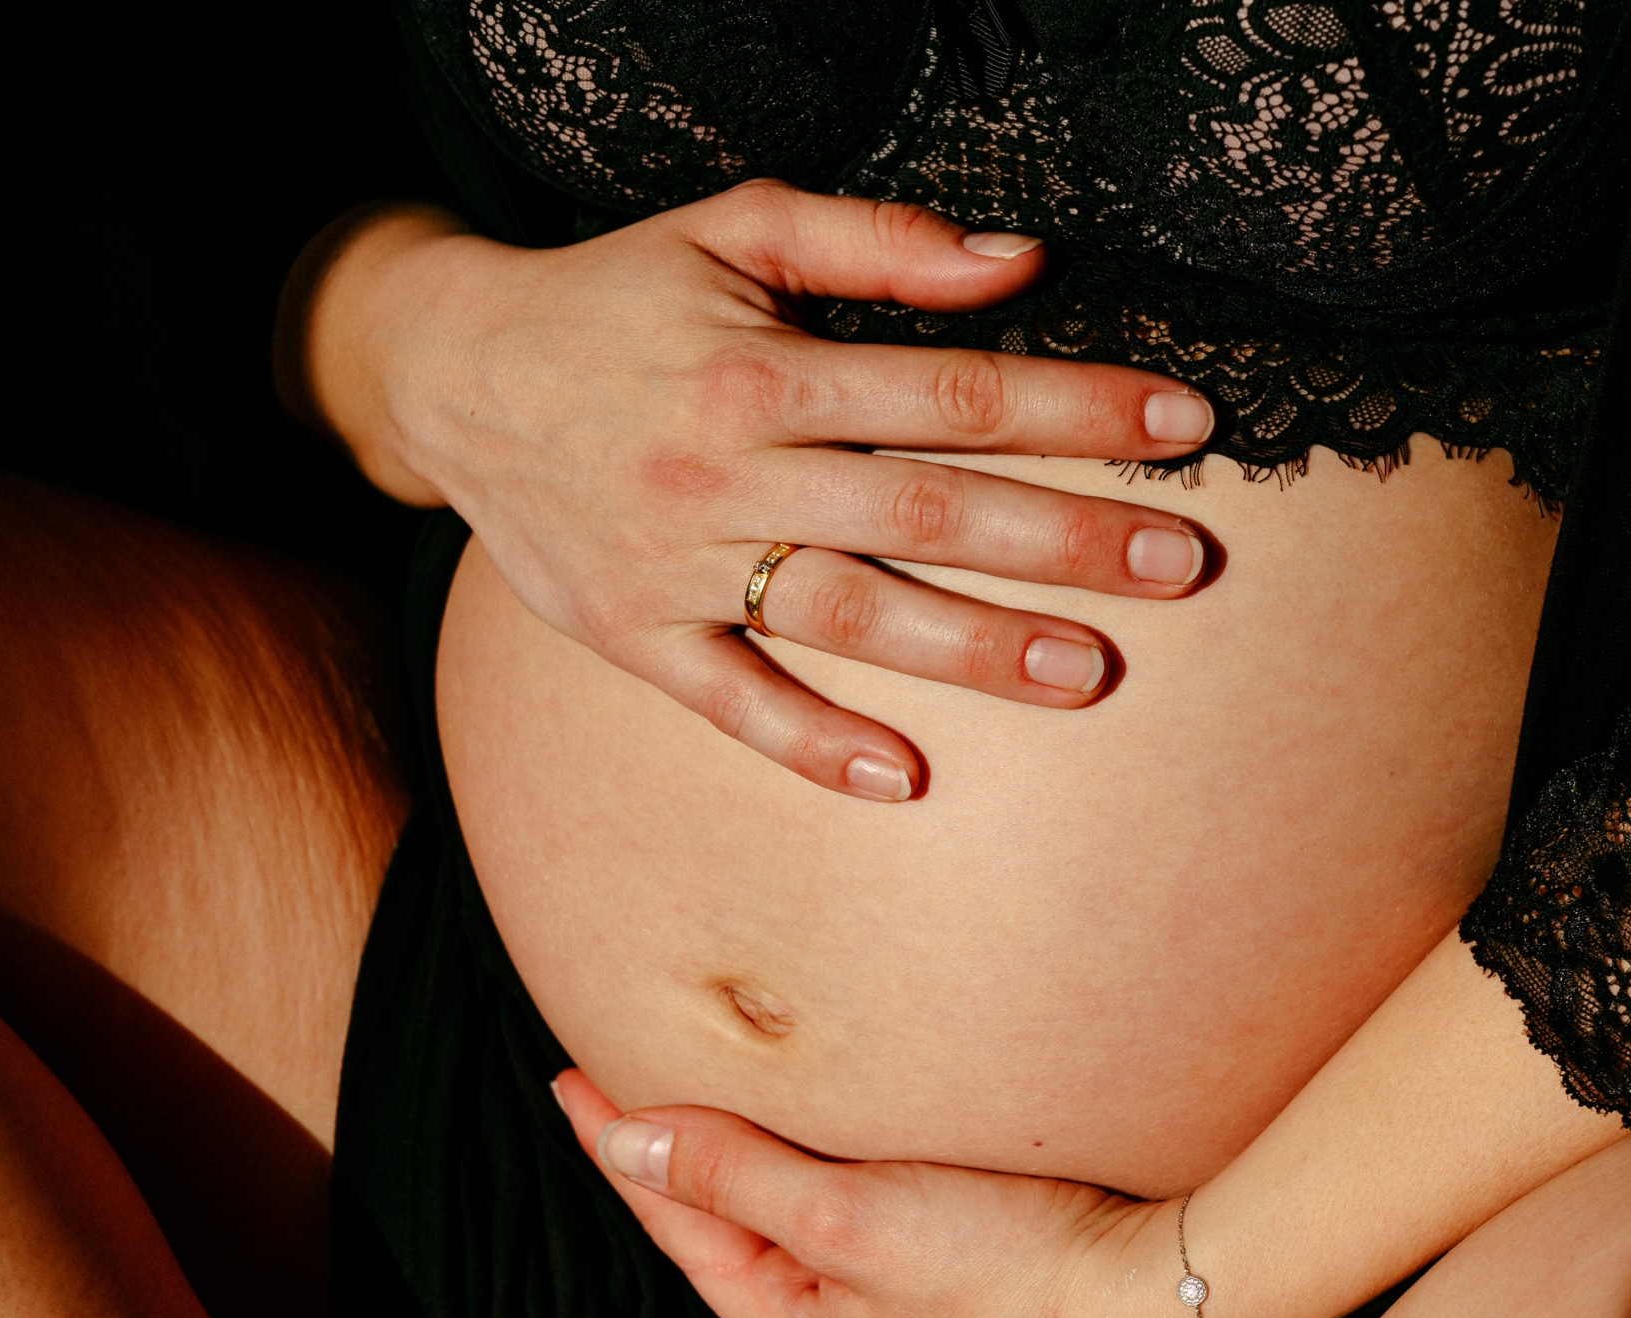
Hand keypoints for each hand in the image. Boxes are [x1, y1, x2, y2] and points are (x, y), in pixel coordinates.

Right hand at [297, 183, 1219, 801]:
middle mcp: (725, 471)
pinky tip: (906, 778)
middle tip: (1180, 566)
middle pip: (923, 511)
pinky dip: (813, 745)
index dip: (1074, 410)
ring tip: (1087, 674)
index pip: (949, 393)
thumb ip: (874, 240)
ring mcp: (677, 565)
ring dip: (973, 649)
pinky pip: (731, 703)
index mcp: (759, 369)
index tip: (1184, 425)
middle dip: (1062, 539)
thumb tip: (1018, 261)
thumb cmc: (613, 297)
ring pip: (848, 614)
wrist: (446, 374)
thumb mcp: (729, 225)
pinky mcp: (633, 635)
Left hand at [554, 1071, 1238, 1317]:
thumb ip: (734, 1177)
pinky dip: (846, 1187)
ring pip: (810, 1238)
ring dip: (766, 1177)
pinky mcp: (980, 1307)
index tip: (570, 1076)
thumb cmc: (1018, 1272)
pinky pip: (879, 1238)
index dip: (620, 1144)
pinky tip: (865, 1163)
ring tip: (736, 1120)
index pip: (677, 1223)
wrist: (1178, 1316)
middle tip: (636, 1087)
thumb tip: (624, 1144)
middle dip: (686, 1167)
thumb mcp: (851, 1216)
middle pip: (737, 1235)